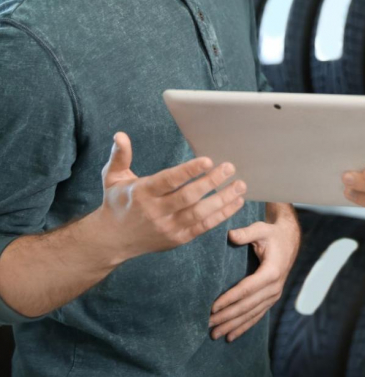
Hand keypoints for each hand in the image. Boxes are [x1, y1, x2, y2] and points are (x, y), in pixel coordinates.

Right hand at [96, 131, 246, 264]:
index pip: (169, 181)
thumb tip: (120, 135)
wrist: (111, 241)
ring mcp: (168, 227)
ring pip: (199, 214)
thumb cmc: (116, 202)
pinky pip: (203, 227)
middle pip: (188, 197)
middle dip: (212, 182)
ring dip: (223, 199)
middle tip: (230, 167)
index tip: (208, 160)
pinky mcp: (177, 239)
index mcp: (142, 193)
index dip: (189, 171)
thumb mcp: (112, 178)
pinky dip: (222, 215)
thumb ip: (119, 156)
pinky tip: (236, 202)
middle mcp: (155, 212)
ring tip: (240, 185)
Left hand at [208, 204, 300, 342]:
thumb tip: (230, 235)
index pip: (247, 289)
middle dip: (227, 316)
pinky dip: (243, 327)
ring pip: (251, 314)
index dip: (230, 299)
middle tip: (206, 324)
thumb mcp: (261, 229)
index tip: (212, 307)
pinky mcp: (271, 299)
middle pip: (247, 306)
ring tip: (213, 334)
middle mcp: (275, 287)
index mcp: (272, 271)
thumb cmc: (272, 234)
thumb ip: (246, 233)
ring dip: (232, 325)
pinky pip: (257, 316)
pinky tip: (230, 336)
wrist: (289, 240)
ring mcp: (274, 295)